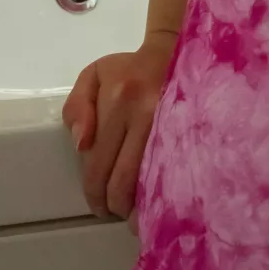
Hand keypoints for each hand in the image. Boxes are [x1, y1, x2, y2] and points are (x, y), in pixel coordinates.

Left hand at [62, 31, 179, 219]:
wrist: (175, 52)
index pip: (99, 162)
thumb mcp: (93, 76)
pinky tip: (158, 204)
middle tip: (113, 212)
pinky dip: (162, 194)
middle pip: (124, 178)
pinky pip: (174, 172)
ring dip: (139, 207)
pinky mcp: (191, 132)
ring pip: (150, 181)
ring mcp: (172, 125)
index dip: (95, 193)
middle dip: (115, 205)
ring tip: (134, 217)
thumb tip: (81, 145)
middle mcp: (146, 114)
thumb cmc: (130, 68)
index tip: (98, 206)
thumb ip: (77, 107)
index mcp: (119, 100)